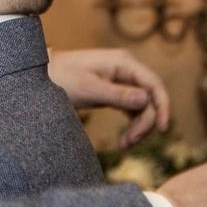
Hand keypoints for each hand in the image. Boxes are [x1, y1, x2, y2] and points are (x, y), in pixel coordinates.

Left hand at [48, 48, 170, 147]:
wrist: (42, 75)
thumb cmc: (62, 78)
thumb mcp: (89, 89)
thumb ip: (118, 94)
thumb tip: (147, 99)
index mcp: (124, 62)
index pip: (154, 84)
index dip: (163, 106)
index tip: (163, 130)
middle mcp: (127, 68)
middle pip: (151, 98)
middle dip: (146, 122)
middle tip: (130, 142)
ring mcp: (122, 80)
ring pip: (144, 106)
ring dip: (140, 126)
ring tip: (125, 144)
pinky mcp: (116, 91)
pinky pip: (133, 109)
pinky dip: (132, 124)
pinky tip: (125, 140)